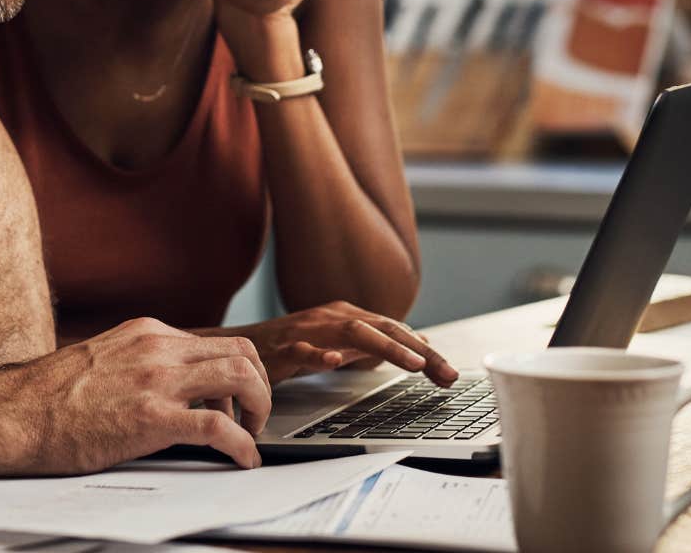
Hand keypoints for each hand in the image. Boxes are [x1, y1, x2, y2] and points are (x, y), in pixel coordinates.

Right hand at [9, 318, 272, 472]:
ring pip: (240, 376)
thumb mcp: (104, 360)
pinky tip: (244, 459)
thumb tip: (165, 386)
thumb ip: (139, 363)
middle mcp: (157, 348)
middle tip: (254, 416)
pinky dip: (242, 444)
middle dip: (260, 386)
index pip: (215, 342)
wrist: (16, 413)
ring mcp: (157, 380)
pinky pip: (218, 427)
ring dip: (259, 408)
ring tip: (252, 435)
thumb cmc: (49, 397)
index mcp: (146, 333)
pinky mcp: (152, 418)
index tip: (234, 400)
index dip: (236, 373)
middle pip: (241, 351)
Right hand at [212, 302, 458, 386]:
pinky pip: (303, 350)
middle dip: (417, 351)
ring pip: (352, 332)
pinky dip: (320, 355)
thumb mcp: (340, 344)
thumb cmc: (292, 347)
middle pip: (382, 328)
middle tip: (445, 373)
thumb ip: (375, 344)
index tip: (449, 374)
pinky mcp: (282, 348)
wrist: (241, 346)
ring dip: (386, 347)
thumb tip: (417, 344)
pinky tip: (336, 361)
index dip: (425, 351)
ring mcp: (308, 331)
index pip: (394, 331)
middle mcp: (331, 318)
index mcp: (347, 317)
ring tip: (413, 363)